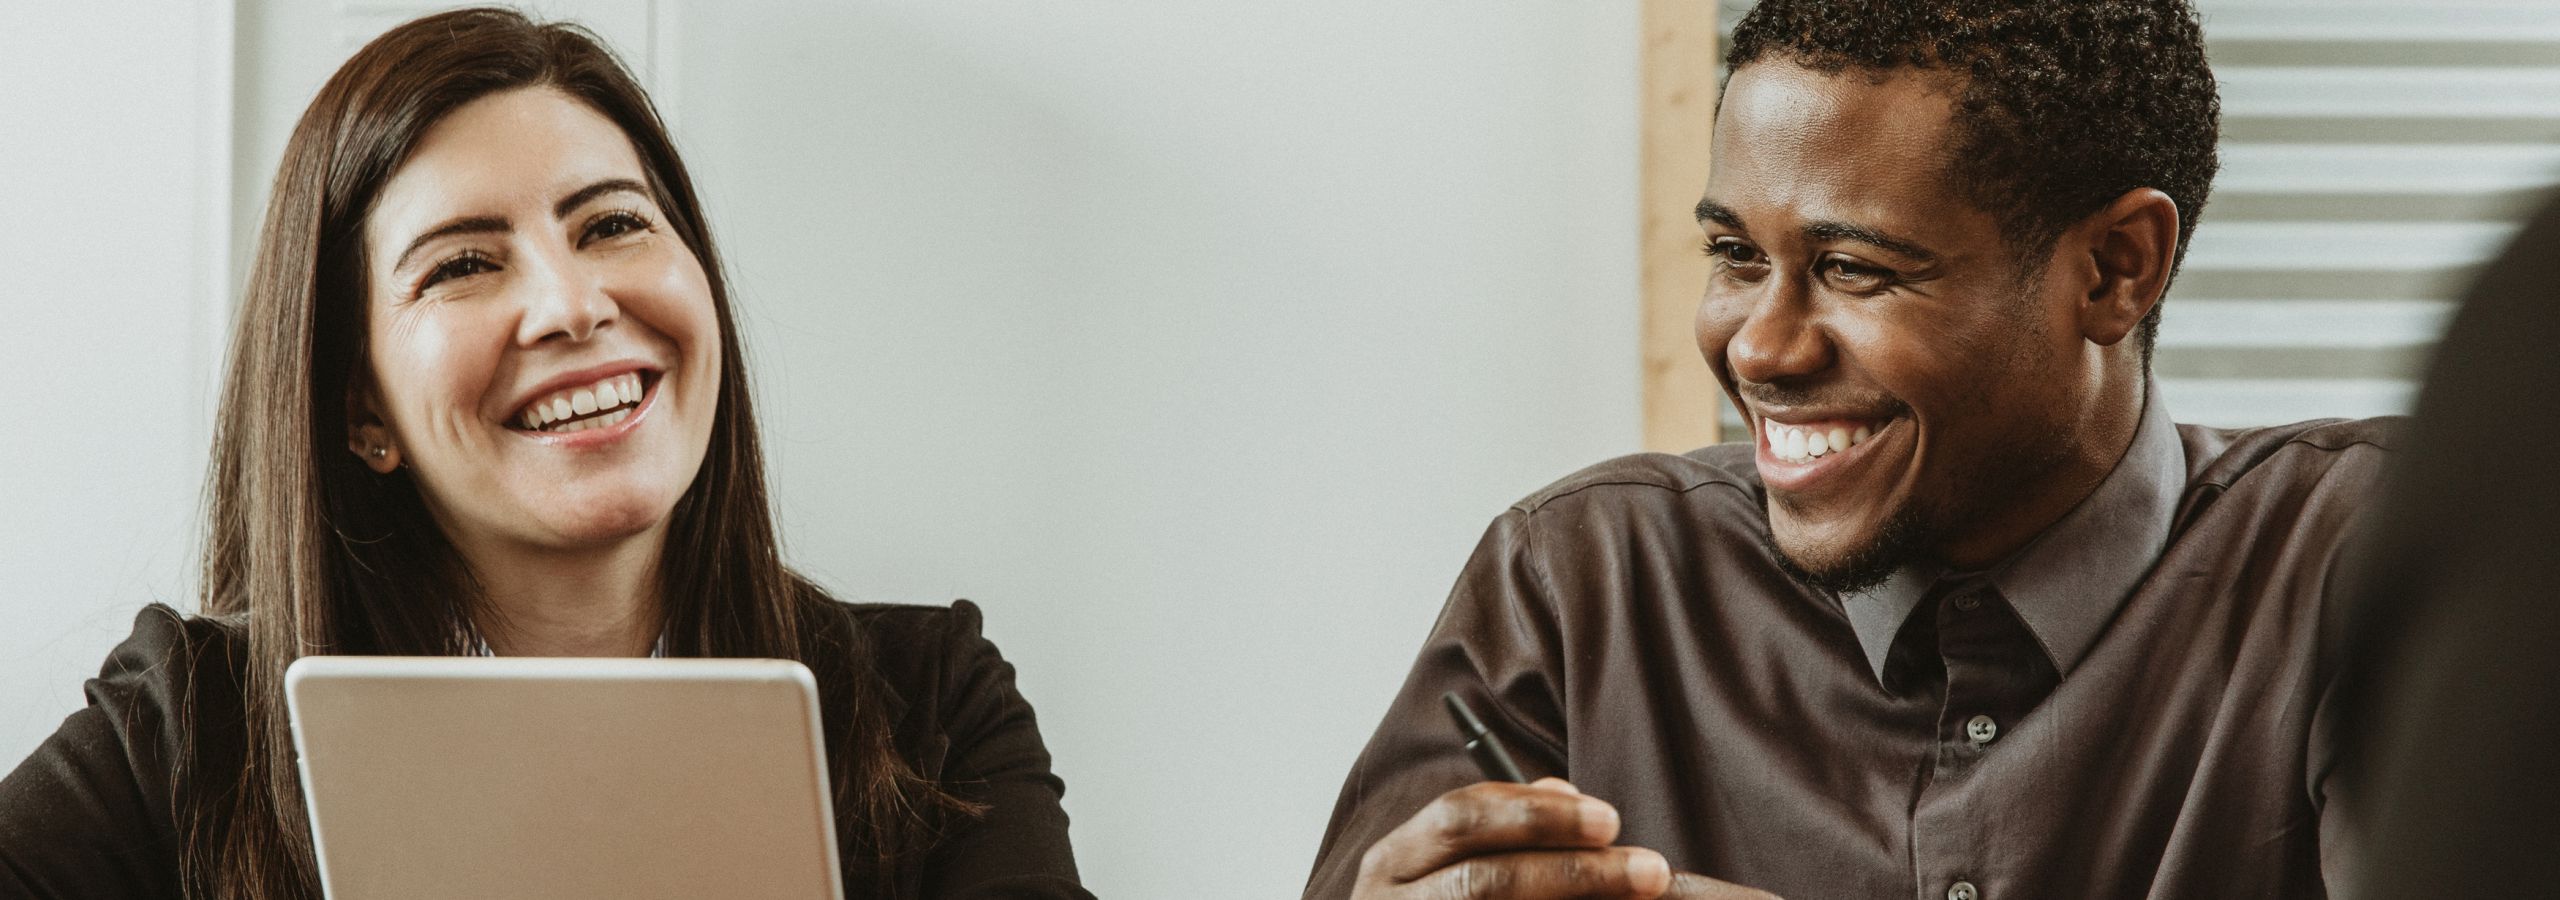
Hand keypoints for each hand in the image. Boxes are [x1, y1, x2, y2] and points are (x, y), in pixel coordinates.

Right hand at [1350, 778, 1779, 899]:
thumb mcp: (1448, 866)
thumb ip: (1501, 831)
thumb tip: (1565, 794)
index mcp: (1394, 862)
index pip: (1459, 818)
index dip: (1537, 815)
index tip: (1610, 819)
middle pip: (1482, 880)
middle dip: (1570, 870)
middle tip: (1648, 868)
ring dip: (1573, 898)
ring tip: (1638, 894)